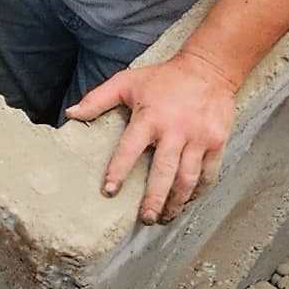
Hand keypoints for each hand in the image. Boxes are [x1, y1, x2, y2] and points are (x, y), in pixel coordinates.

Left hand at [70, 53, 240, 225]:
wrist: (209, 68)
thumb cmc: (164, 78)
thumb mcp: (127, 81)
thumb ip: (98, 98)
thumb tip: (72, 114)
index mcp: (150, 117)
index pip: (130, 149)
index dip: (118, 171)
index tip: (109, 191)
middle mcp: (175, 130)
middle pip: (164, 172)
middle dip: (154, 198)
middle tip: (144, 219)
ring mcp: (199, 138)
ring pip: (187, 178)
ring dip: (176, 201)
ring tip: (165, 216)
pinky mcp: (216, 142)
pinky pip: (208, 173)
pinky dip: (198, 190)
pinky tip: (187, 200)